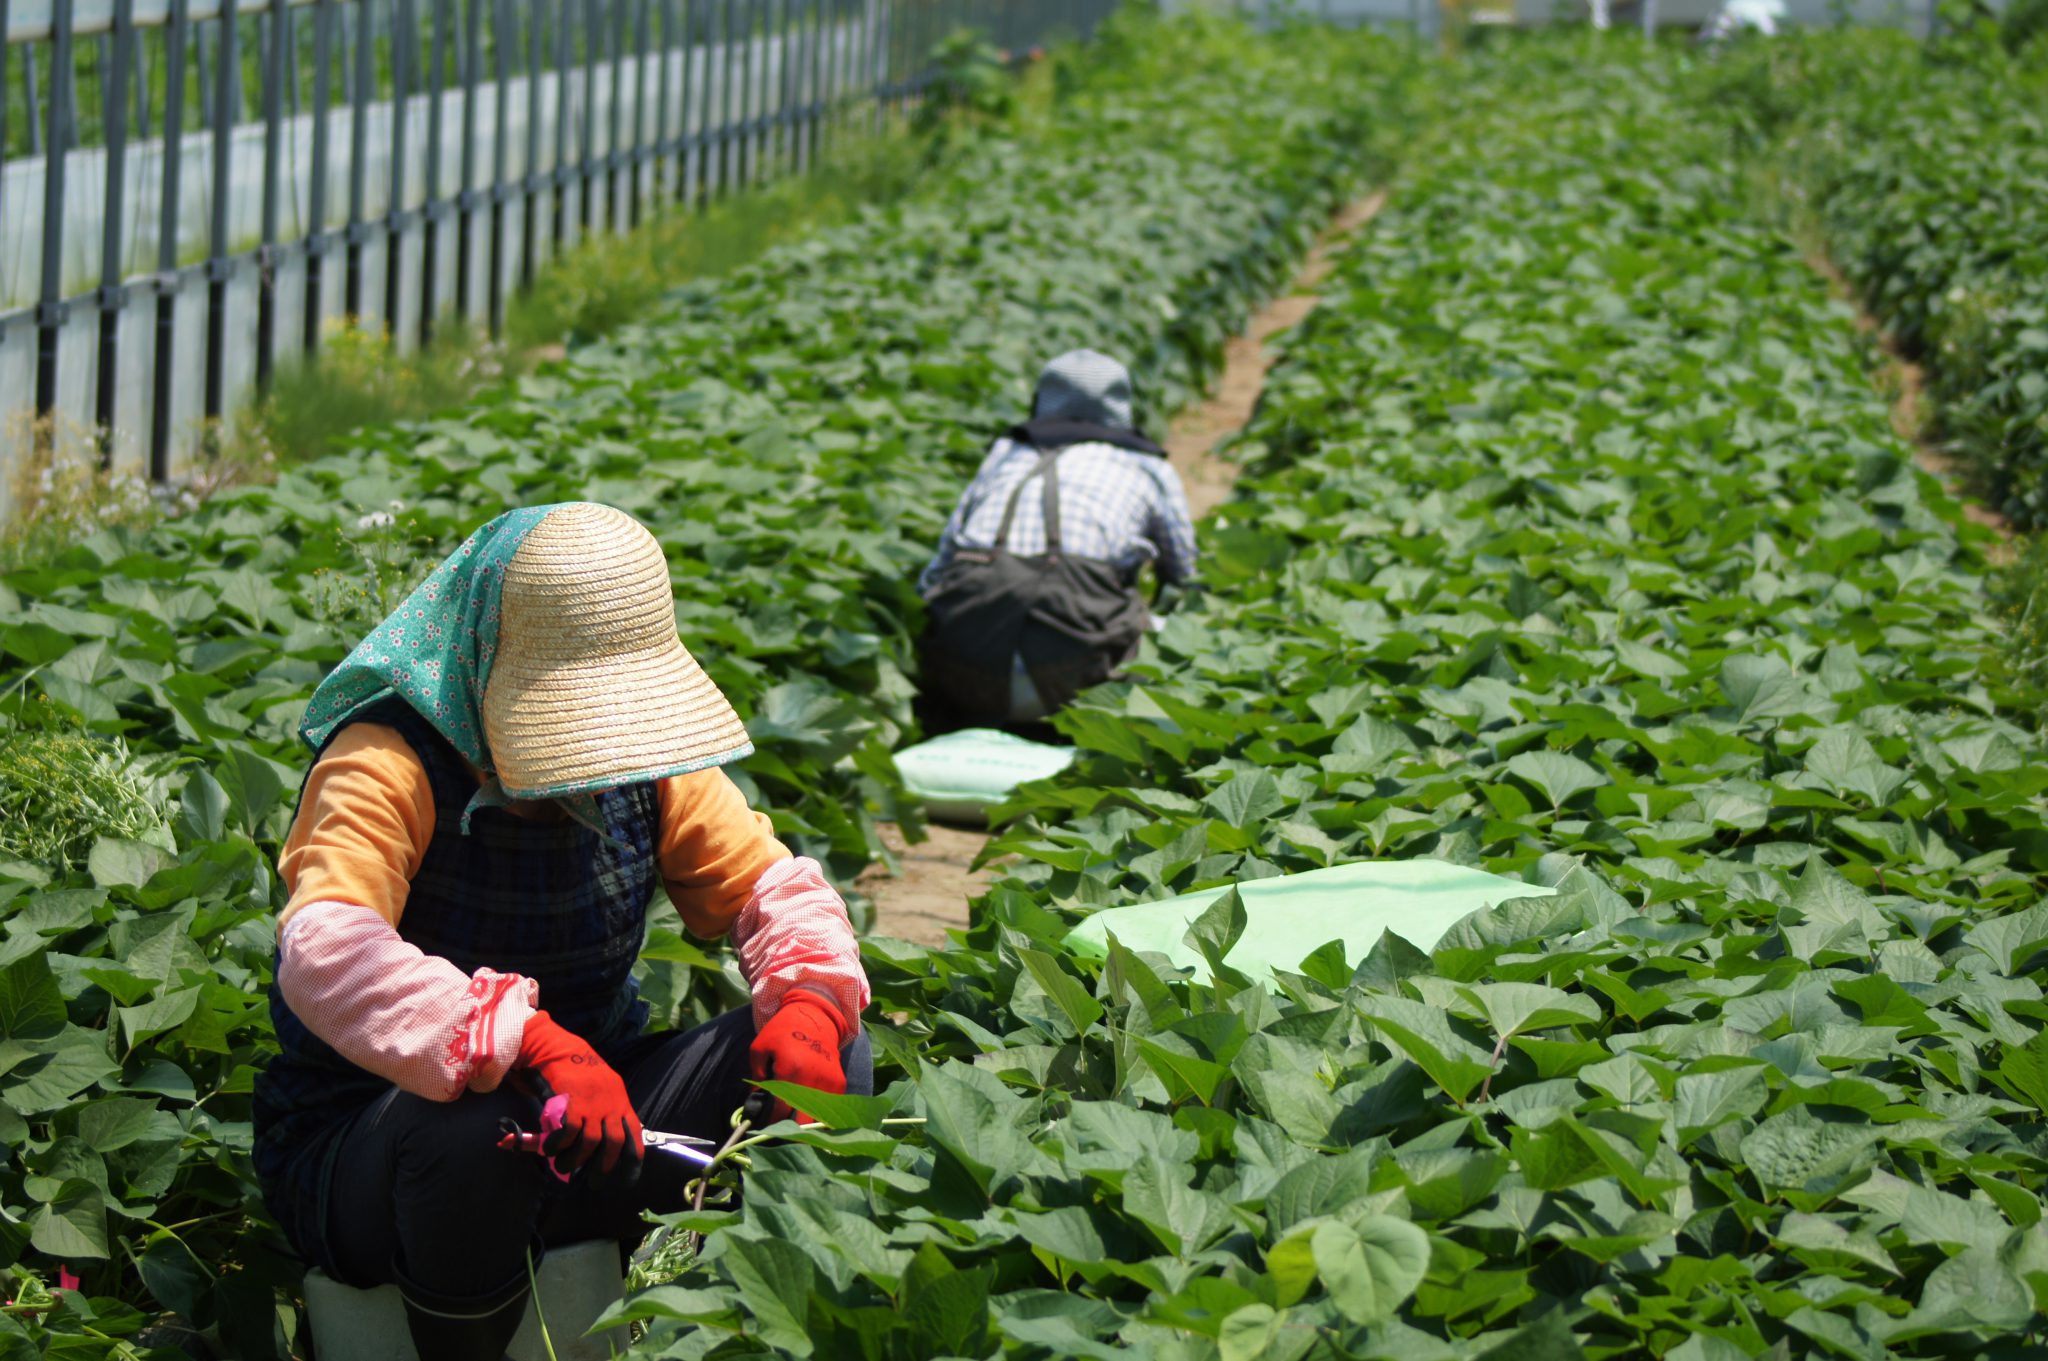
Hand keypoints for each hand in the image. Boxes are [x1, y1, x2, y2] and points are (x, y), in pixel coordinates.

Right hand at [515, 1011, 642, 1176]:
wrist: (559, 1049)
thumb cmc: (580, 1073)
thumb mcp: (602, 1091)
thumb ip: (604, 1116)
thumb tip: (597, 1148)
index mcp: (622, 1103)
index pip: (635, 1138)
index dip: (632, 1163)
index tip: (625, 1181)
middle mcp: (611, 1106)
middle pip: (614, 1145)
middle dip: (603, 1168)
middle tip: (593, 1181)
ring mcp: (593, 1105)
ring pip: (589, 1144)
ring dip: (576, 1161)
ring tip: (565, 1167)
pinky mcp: (572, 1104)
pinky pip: (568, 1134)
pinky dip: (559, 1146)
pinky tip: (551, 1149)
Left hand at [749, 993, 848, 1122]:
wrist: (814, 1016)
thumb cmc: (782, 1031)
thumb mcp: (759, 1050)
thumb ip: (756, 1079)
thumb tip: (757, 1103)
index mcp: (790, 1071)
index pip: (779, 1112)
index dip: (770, 1123)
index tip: (764, 1127)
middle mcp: (812, 1079)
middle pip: (802, 1123)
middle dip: (789, 1131)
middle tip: (780, 1130)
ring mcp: (829, 1082)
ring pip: (818, 1119)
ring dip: (805, 1123)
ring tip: (794, 1121)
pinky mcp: (840, 1082)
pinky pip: (828, 1108)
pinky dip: (818, 1111)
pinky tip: (807, 1108)